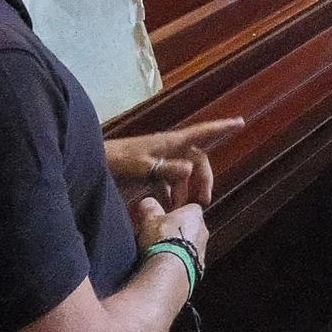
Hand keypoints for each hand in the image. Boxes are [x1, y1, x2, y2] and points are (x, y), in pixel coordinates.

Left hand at [105, 117, 244, 210]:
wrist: (91, 166)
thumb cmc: (115, 161)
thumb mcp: (140, 166)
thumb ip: (164, 168)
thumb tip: (190, 169)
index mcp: (169, 142)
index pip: (201, 132)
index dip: (221, 127)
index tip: (240, 122)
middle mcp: (168, 150)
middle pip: (196, 160)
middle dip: (204, 179)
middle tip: (204, 200)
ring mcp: (158, 161)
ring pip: (183, 175)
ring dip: (187, 191)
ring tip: (184, 209)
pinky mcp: (149, 173)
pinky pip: (168, 183)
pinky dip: (172, 195)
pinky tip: (169, 209)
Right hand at [134, 196, 209, 268]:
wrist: (170, 269)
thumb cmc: (162, 240)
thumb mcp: (149, 218)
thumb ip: (149, 208)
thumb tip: (147, 203)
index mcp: (195, 215)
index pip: (188, 208)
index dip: (174, 213)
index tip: (161, 218)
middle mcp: (203, 231)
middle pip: (189, 228)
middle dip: (175, 231)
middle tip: (157, 236)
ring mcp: (202, 251)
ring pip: (189, 245)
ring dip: (176, 248)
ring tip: (158, 253)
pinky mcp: (198, 268)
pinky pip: (187, 262)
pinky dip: (177, 262)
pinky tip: (164, 266)